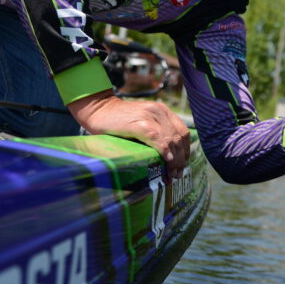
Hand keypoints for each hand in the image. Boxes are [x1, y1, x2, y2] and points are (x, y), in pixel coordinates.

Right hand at [68, 90, 190, 176]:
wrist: (98, 109)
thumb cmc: (118, 120)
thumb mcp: (143, 122)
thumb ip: (156, 133)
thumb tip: (169, 156)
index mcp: (162, 111)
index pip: (183, 132)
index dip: (186, 150)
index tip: (182, 165)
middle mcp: (158, 111)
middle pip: (178, 138)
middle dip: (181, 159)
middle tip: (177, 174)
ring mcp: (148, 116)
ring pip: (170, 140)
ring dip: (174, 160)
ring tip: (171, 173)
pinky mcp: (137, 124)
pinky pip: (156, 138)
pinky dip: (163, 150)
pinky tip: (165, 160)